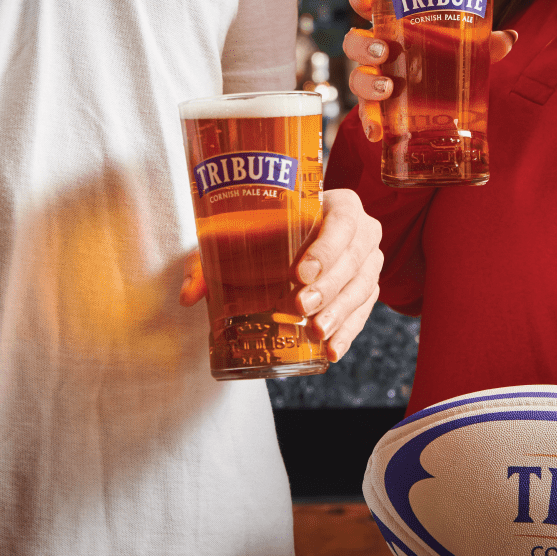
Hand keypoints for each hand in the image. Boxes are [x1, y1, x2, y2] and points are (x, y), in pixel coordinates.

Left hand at [179, 188, 382, 361]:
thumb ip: (208, 260)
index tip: (300, 272)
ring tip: (316, 331)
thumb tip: (187, 295)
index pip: (343, 221)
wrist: (291, 240)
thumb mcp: (237, 238)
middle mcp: (362, 232)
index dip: (326, 247)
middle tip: (300, 305)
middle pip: (355, 259)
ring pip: (363, 288)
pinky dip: (348, 332)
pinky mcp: (366, 291)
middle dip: (328, 286)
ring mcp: (368, 263)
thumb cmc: (266, 233)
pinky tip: (331, 350)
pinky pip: (364, 313)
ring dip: (340, 312)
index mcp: (339, 205)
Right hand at [341, 0, 519, 141]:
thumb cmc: (446, 56)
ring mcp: (373, 78)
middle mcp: (376, 49)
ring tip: (387, 89)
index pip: (366, 3)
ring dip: (366, 82)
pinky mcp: (378, 106)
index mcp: (390, 23)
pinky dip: (370, 123)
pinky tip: (377, 133)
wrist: (444, 93)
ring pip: (355, 77)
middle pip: (353, 41)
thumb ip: (484, 41)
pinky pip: (367, 114)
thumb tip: (510, 37)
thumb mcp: (466, 45)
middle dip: (362, 44)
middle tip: (384, 51)